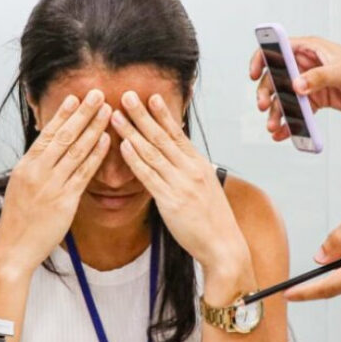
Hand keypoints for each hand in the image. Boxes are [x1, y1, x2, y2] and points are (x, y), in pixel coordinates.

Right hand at [0, 90, 111, 271]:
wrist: (13, 248)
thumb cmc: (18, 220)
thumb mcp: (20, 186)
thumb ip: (34, 167)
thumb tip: (47, 150)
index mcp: (25, 165)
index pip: (47, 133)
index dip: (63, 114)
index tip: (76, 97)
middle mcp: (38, 171)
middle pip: (65, 136)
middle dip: (83, 113)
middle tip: (98, 94)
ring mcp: (52, 185)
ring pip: (77, 150)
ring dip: (94, 128)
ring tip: (107, 111)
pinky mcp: (65, 201)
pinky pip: (84, 173)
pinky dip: (96, 155)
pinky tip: (106, 141)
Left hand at [111, 91, 255, 303]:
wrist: (224, 245)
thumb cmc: (212, 220)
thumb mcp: (205, 187)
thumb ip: (190, 171)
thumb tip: (180, 157)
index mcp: (199, 164)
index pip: (177, 134)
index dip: (162, 114)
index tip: (151, 96)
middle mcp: (190, 169)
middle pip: (161, 136)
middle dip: (142, 114)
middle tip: (127, 95)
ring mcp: (180, 184)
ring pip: (151, 152)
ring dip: (132, 131)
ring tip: (116, 115)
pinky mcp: (171, 201)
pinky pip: (149, 176)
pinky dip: (135, 159)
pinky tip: (124, 145)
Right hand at [248, 36, 340, 140]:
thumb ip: (318, 78)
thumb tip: (297, 86)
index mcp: (311, 49)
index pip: (278, 48)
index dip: (262, 58)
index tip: (255, 74)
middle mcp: (307, 65)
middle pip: (276, 77)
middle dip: (268, 93)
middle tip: (266, 107)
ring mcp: (311, 83)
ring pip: (285, 97)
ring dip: (278, 112)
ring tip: (275, 127)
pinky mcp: (317, 100)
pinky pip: (297, 111)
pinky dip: (290, 122)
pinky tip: (284, 133)